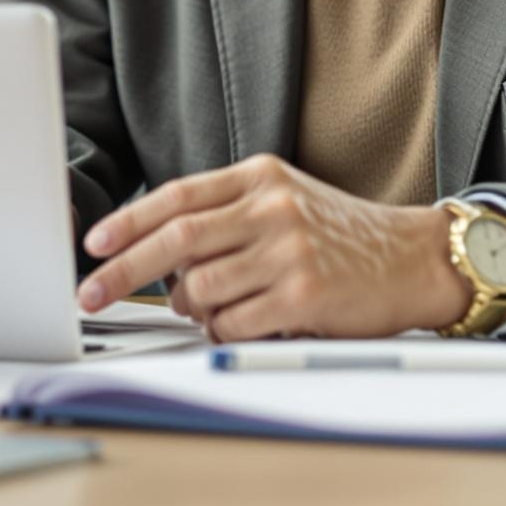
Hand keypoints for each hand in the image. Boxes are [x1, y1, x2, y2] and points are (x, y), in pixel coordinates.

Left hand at [75, 155, 474, 340]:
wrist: (413, 258)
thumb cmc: (340, 235)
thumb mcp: (283, 200)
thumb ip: (225, 214)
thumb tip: (154, 254)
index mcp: (260, 176)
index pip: (176, 196)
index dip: (127, 222)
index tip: (93, 244)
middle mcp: (272, 208)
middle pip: (175, 240)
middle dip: (122, 270)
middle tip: (93, 293)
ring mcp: (288, 251)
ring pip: (200, 288)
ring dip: (188, 307)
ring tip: (206, 308)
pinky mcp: (303, 296)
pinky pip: (232, 322)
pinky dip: (222, 330)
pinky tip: (241, 321)